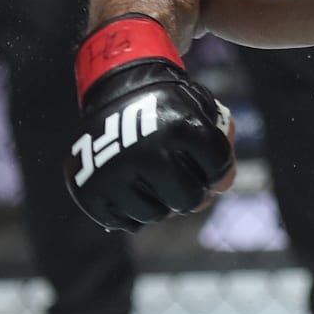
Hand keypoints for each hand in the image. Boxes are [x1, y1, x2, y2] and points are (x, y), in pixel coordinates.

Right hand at [65, 15, 234, 232]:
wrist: (114, 90)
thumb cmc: (166, 107)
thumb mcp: (200, 108)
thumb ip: (222, 145)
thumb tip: (222, 187)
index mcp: (180, 126)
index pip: (218, 169)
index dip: (218, 171)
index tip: (209, 166)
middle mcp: (147, 152)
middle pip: (188, 200)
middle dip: (189, 192)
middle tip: (178, 178)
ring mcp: (115, 174)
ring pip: (156, 215)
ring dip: (158, 201)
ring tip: (149, 177)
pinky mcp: (90, 192)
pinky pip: (126, 222)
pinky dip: (130, 210)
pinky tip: (128, 186)